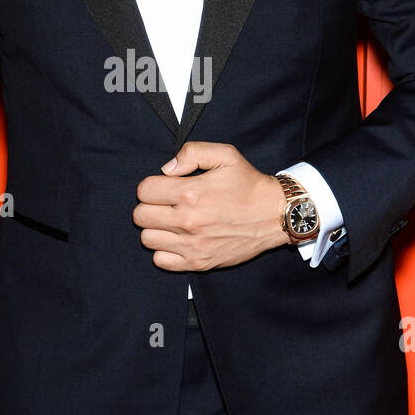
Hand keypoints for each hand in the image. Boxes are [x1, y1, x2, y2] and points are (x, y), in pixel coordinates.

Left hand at [133, 141, 289, 271]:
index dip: (152, 186)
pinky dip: (165, 250)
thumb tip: (167, 169)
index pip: (143, 191)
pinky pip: (161, 261)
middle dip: (150, 206)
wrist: (274, 215)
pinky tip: (178, 239)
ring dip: (156, 229)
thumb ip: (192, 152)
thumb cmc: (249, 184)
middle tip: (167, 204)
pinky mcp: (198, 262)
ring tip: (172, 221)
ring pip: (147, 239)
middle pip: (140, 216)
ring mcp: (192, 245)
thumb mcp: (225, 155)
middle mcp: (188, 221)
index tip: (164, 187)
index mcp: (190, 192)